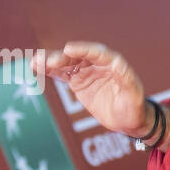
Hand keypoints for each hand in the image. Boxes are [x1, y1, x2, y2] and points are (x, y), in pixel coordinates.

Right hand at [30, 42, 151, 136]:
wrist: (128, 120)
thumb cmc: (134, 106)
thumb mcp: (134, 94)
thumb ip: (126, 79)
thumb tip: (117, 64)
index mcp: (113, 63)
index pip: (97, 52)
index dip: (82, 49)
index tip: (67, 49)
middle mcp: (98, 64)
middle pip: (78, 56)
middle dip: (62, 57)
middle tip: (48, 61)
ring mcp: (86, 71)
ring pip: (67, 63)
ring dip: (51, 62)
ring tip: (35, 62)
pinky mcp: (78, 81)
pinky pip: (62, 74)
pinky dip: (49, 71)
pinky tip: (36, 67)